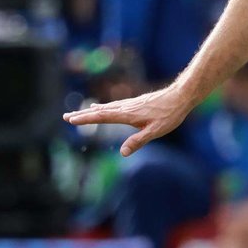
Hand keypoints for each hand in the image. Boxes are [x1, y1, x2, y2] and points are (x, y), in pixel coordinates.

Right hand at [63, 85, 192, 156]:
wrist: (181, 95)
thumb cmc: (170, 114)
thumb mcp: (155, 131)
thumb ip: (138, 141)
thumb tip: (122, 152)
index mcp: (128, 114)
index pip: (102, 117)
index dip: (86, 119)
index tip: (71, 119)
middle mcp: (126, 107)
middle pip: (100, 111)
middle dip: (83, 114)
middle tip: (65, 116)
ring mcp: (131, 104)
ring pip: (107, 107)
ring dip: (92, 111)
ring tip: (80, 113)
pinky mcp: (136, 103)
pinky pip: (115, 105)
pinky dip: (104, 107)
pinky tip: (103, 108)